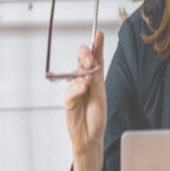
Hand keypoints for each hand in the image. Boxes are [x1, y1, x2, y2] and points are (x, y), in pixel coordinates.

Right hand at [65, 31, 106, 156]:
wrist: (90, 136)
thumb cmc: (97, 116)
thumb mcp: (101, 96)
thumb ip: (96, 80)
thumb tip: (93, 64)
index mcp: (96, 77)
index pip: (96, 57)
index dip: (97, 44)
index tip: (99, 34)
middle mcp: (85, 79)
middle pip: (82, 59)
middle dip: (86, 55)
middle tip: (90, 61)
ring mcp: (75, 88)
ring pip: (76, 71)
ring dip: (83, 72)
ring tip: (89, 80)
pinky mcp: (69, 98)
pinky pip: (71, 88)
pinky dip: (77, 87)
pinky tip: (82, 88)